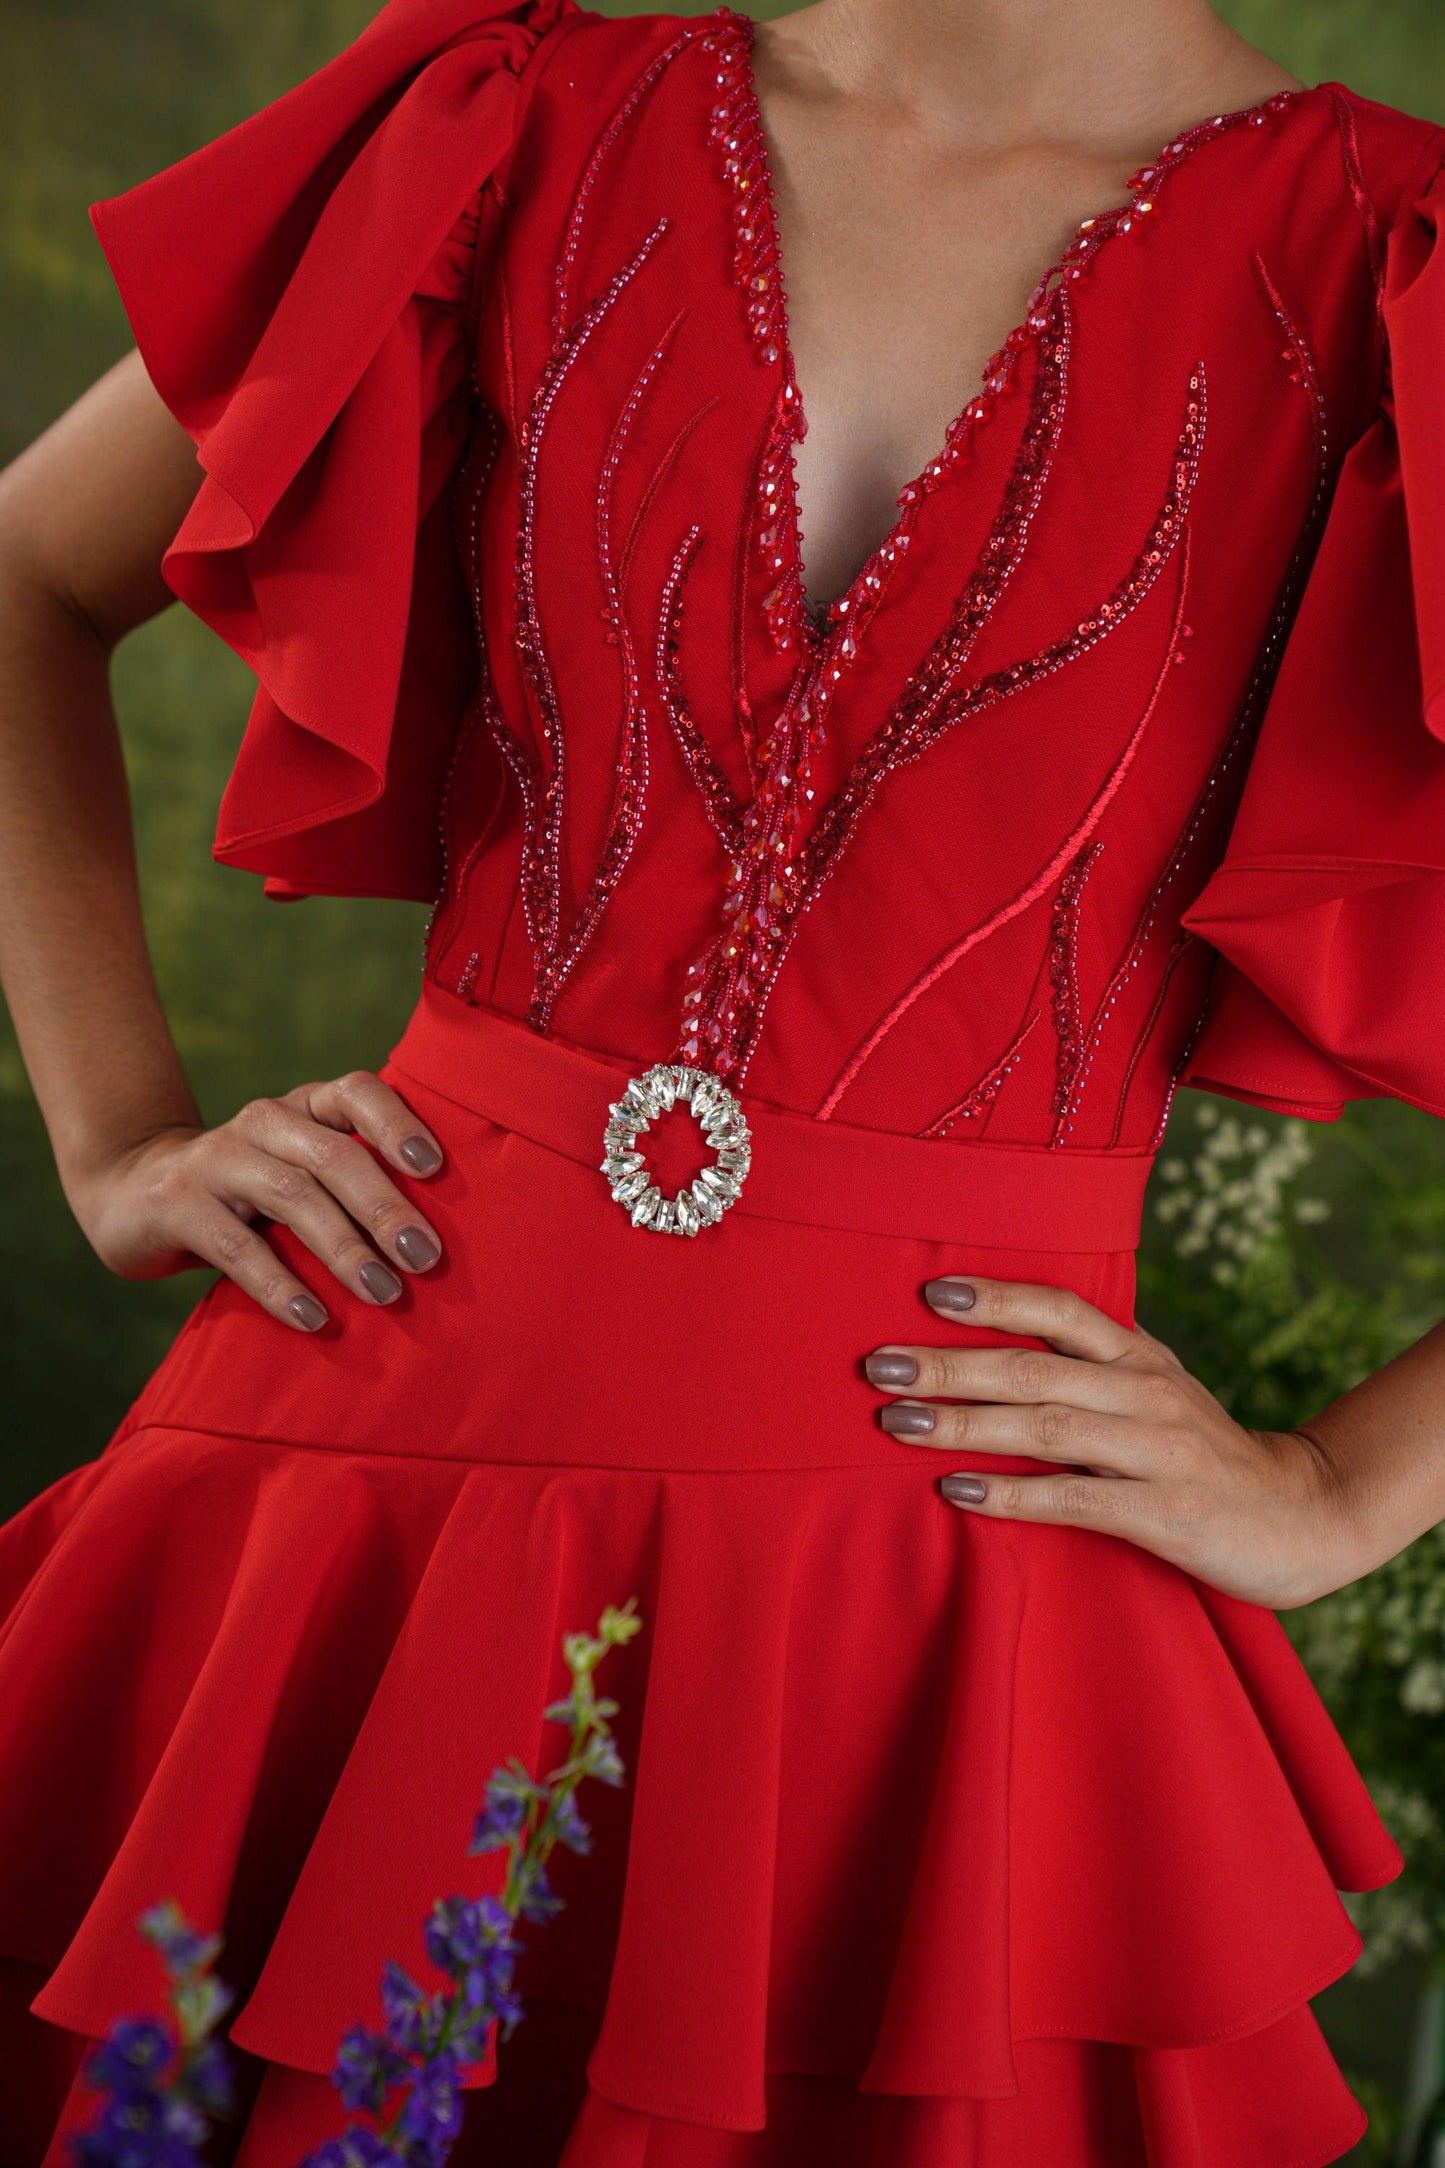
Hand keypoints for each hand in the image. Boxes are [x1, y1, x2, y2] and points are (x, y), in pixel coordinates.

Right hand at [71, 1071, 444, 1332]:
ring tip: (384, 1293)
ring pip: (292, 1196)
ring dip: (344, 1248)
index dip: (396, 1123)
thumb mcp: (299, 1171)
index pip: (356, 1092)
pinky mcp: (177, 1204)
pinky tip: (314, 1318)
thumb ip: (353, 1187)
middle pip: (333, 1155)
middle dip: (385, 1208)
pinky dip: (280, 1286)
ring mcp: (216, 1158)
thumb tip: (433, 1246)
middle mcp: (263, 1121)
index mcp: (304, 1107)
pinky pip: (237, 1248)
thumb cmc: (249, 1190)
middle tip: (425, 1257)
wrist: (133, 1189)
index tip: (434, 1167)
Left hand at [865, 1277, 1366, 1609]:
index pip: (1060, 1310)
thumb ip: (1086, 1369)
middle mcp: (1146, 1392)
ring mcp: (1158, 1450)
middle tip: (877, 1365)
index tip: (929, 1291)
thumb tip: (988, 1346)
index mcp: (1138, 1357)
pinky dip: (1012, 1494)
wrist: (1301, 1518)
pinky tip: (956, 1492)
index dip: (997, 1298)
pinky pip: (1076, 1498)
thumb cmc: (1199, 1454)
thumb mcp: (1152, 1393)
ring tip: (895, 1421)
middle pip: (1033, 1368)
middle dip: (949, 1364)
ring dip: (963, 1424)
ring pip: (1045, 1426)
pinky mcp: (1166, 1513)